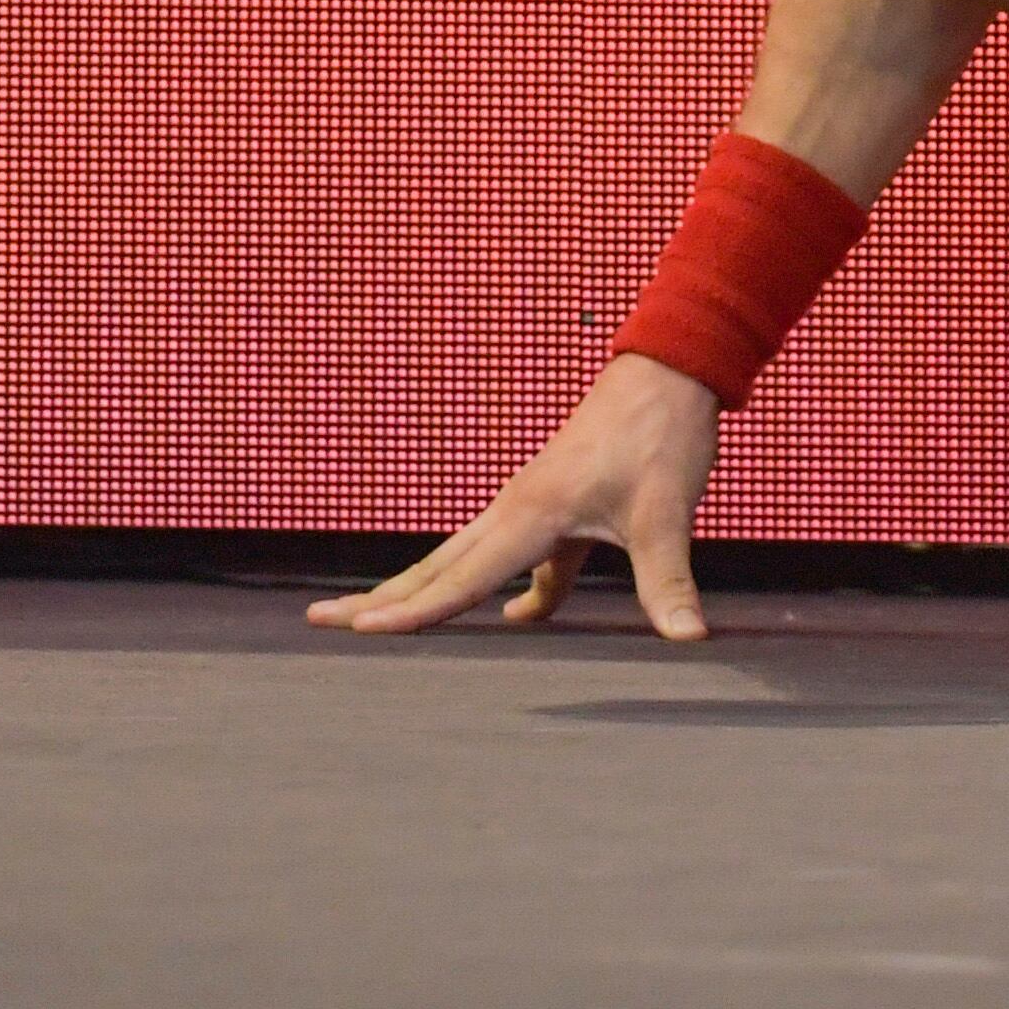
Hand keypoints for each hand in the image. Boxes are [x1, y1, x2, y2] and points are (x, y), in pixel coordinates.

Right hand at [305, 351, 723, 641]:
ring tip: (372, 617)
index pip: (460, 578)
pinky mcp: (556, 504)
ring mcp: (531, 504)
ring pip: (463, 558)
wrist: (672, 371)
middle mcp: (517, 508)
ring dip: (420, 589)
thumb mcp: (669, 514)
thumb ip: (671, 582)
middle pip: (436, 567)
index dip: (411, 612)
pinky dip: (504, 587)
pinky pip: (516, 556)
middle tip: (318, 621)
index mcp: (531, 513)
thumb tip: (690, 637)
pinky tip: (522, 617)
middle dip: (380, 598)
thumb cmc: (663, 435)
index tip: (358, 632)